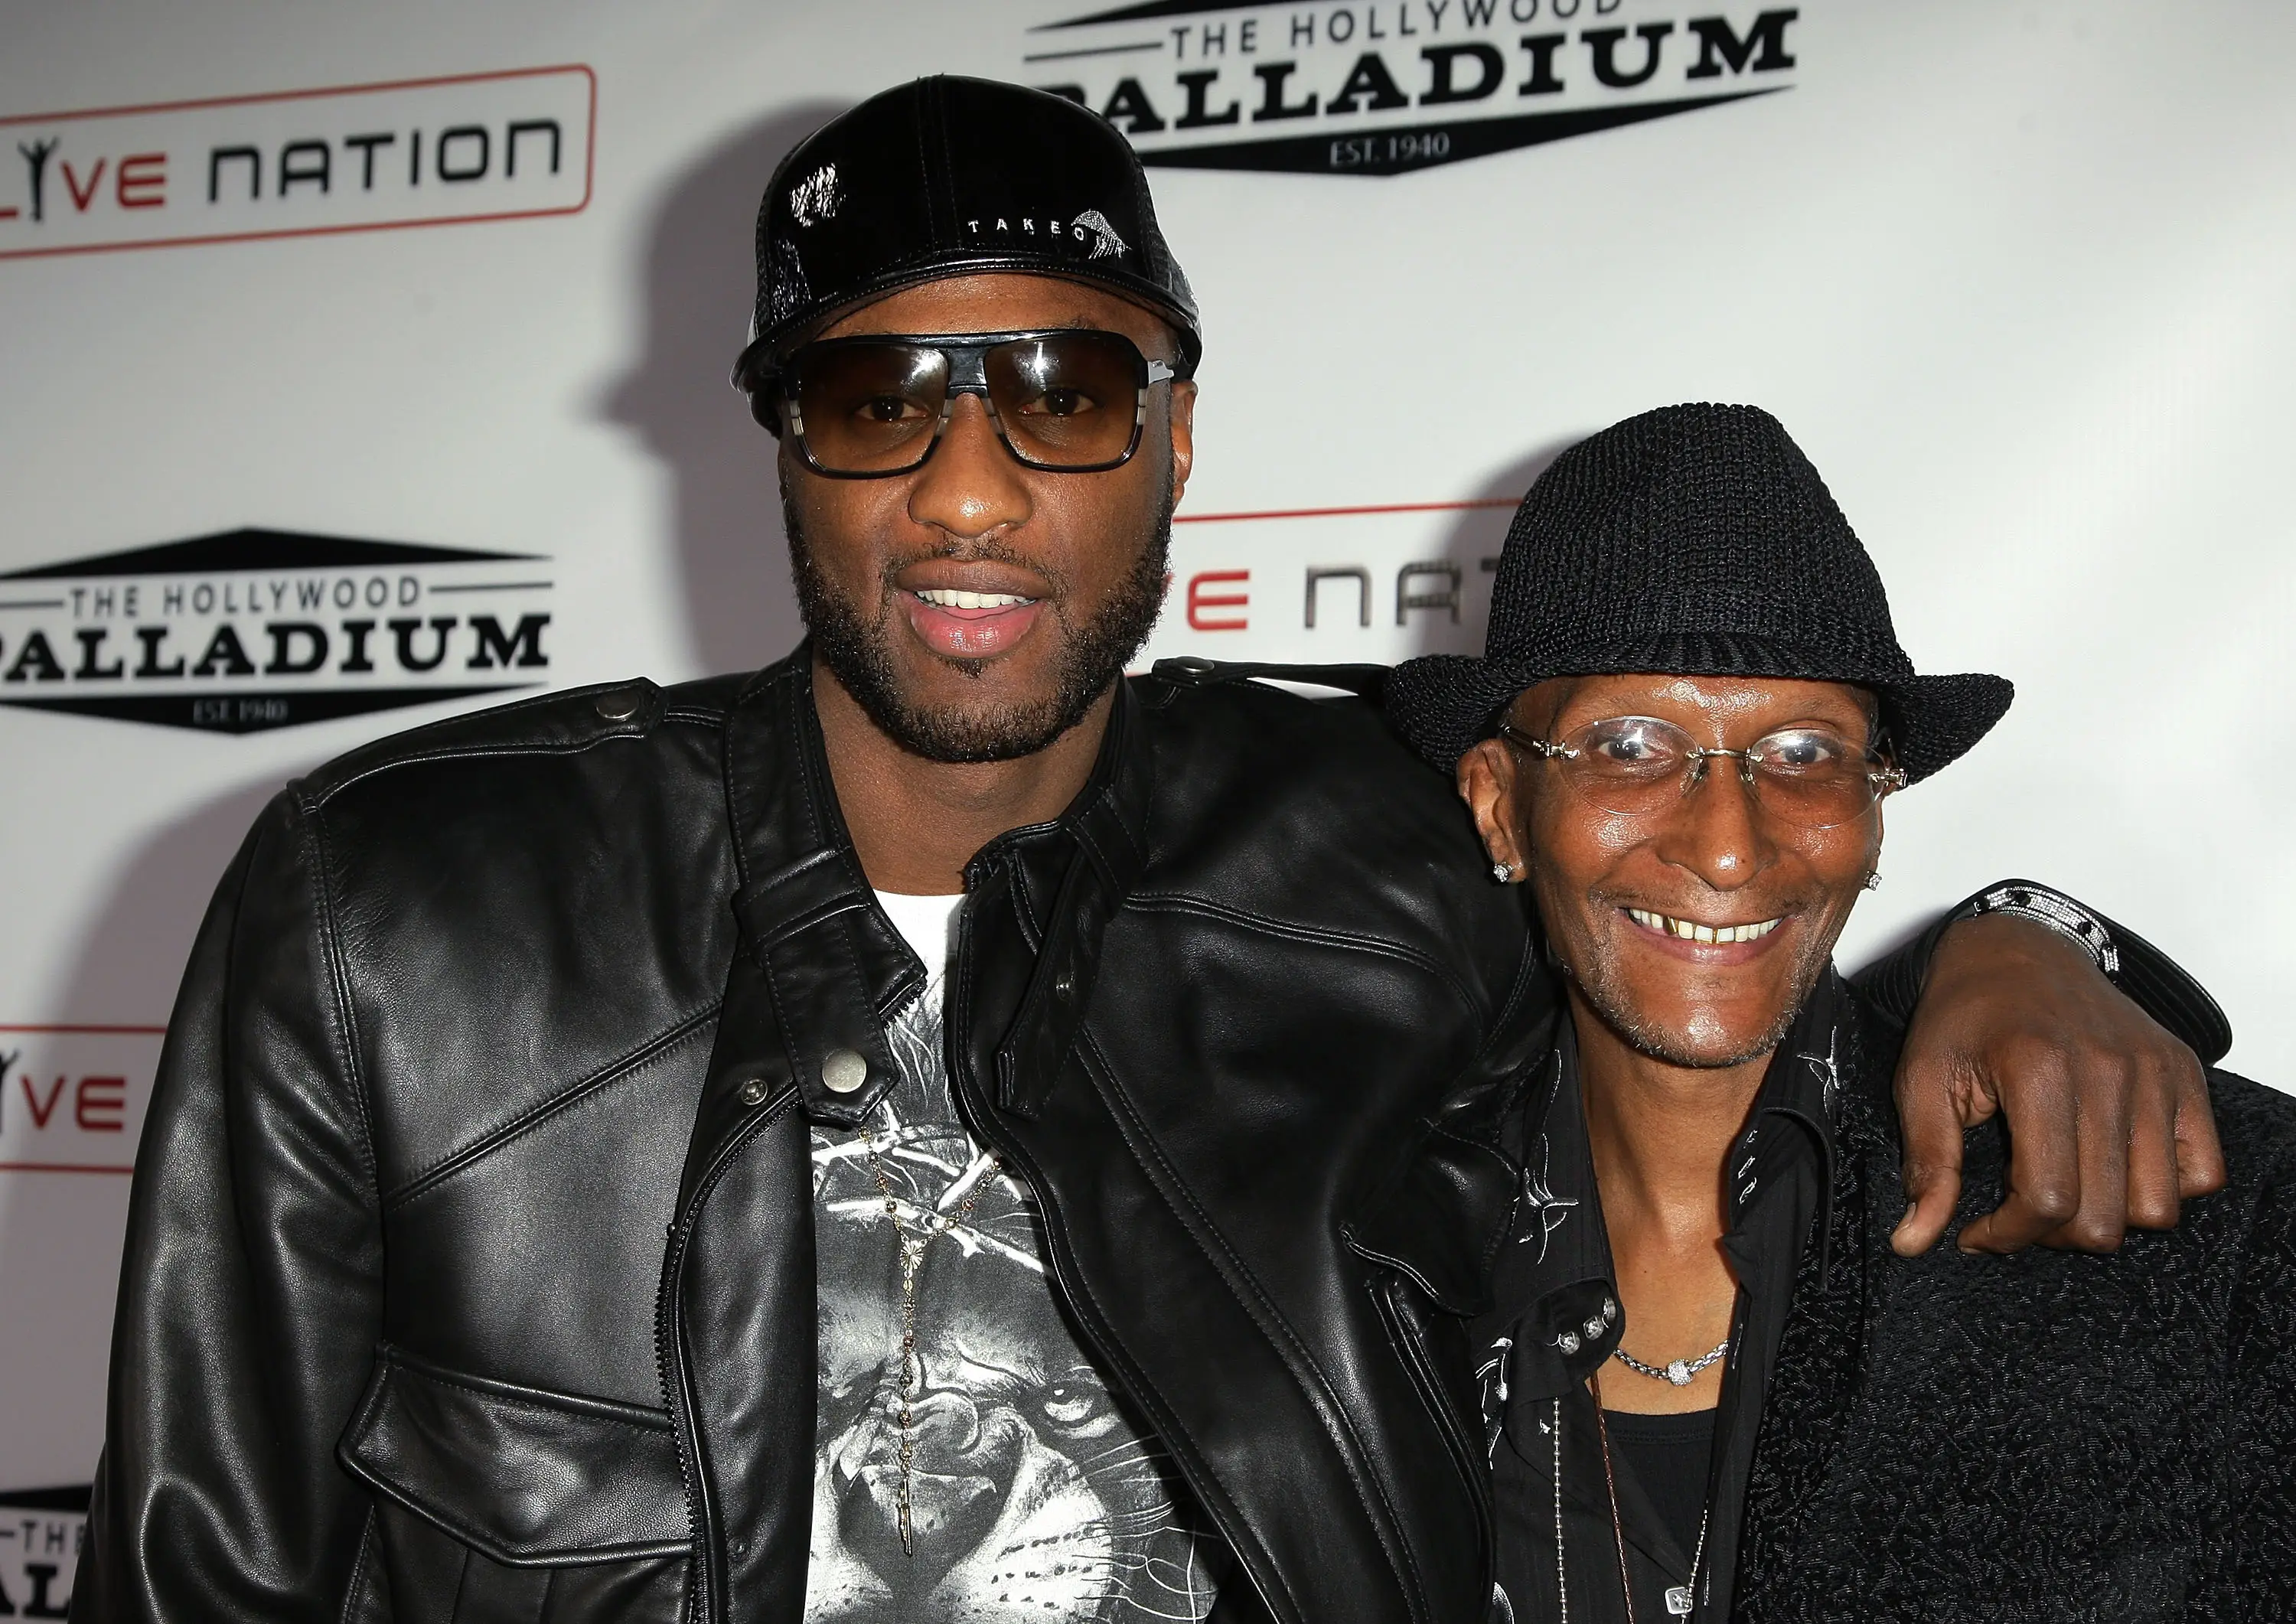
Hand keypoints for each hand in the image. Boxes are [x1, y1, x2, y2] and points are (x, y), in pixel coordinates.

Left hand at [1890, 913, 2224, 1254]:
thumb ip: (1927, 1166)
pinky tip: (2112, 1170)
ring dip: (2107, 1217)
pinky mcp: (2184, 1073)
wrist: (2016, 950)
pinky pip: (2203, 1171)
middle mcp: (2109, 1070)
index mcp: (2039, 1068)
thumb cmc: (1965, 1014)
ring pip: (2156, 1206)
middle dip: (2051, 1234)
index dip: (2007, 1234)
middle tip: (2017, 1209)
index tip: (1977, 1232)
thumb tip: (1913, 1242)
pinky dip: (2162, 1189)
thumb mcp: (1922, 1081)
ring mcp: (2155, 1072)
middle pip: (2104, 1216)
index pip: (2046, 1198)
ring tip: (2064, 1190)